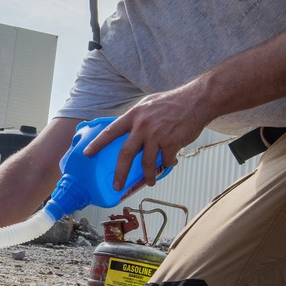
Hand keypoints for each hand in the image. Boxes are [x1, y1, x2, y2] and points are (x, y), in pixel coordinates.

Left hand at [83, 83, 208, 189]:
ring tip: (150, 181)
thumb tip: (129, 132)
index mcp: (135, 115)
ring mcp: (157, 134)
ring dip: (148, 176)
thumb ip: (138, 118)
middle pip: (126, 154)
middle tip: (117, 185)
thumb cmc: (174, 102)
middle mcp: (143, 125)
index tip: (87, 153)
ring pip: (147, 163)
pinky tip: (172, 161)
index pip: (111, 131)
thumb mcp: (149, 104)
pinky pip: (166, 160)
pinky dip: (169, 163)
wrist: (197, 100)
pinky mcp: (171, 142)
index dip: (98, 143)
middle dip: (120, 173)